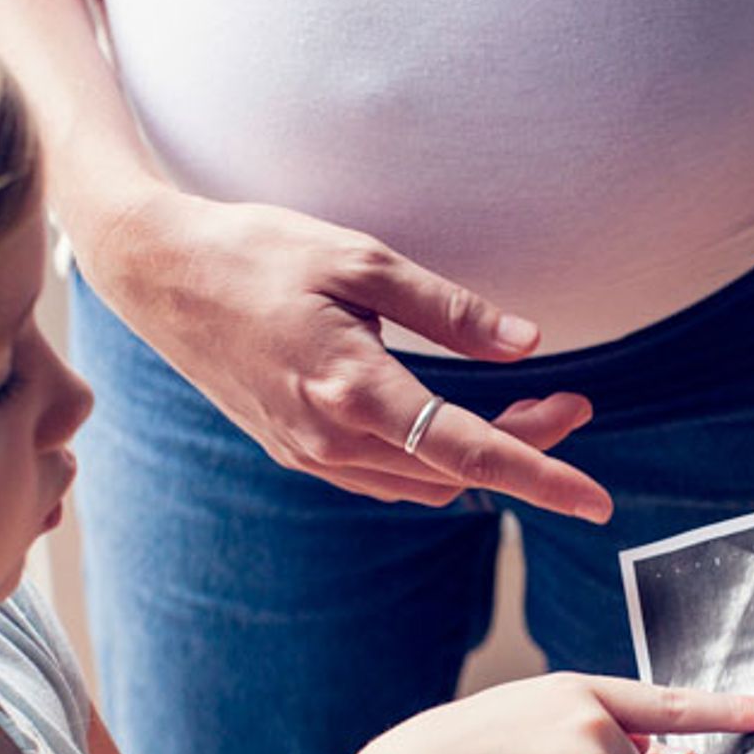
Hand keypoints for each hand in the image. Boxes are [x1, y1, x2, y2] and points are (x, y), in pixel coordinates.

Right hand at [76, 189, 613, 519]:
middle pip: (455, 472)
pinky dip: (432, 460)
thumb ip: (448, 309)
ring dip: (479, 458)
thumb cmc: (258, 252)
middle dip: (524, 448)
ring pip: (420, 484)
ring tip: (527, 407)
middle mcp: (329, 438)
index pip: (468, 449)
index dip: (541, 474)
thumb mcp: (362, 259)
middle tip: (572, 404)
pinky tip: (451, 422)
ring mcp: (308, 454)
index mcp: (352, 389)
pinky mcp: (294, 451)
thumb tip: (527, 343)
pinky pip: (382, 477)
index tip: (596, 501)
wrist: (158, 275)